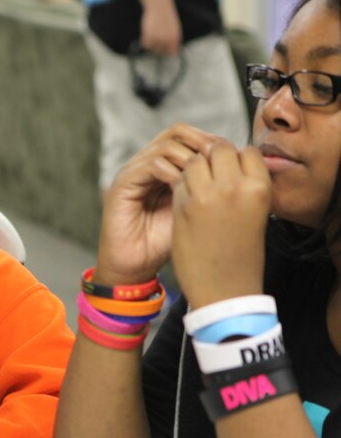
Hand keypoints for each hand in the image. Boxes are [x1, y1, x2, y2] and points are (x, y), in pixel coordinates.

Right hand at [97, 124, 220, 286]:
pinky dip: (172, 172)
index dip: (215, 142)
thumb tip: (244, 172)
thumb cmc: (165, 243)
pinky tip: (186, 188)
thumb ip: (210, 189)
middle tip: (221, 160)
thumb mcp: (195, 211)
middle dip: (204, 143)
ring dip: (190, 157)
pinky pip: (151, 165)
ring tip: (205, 176)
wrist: (134, 266)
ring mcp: (133, 172)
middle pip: (178, 132)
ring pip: (167, 145)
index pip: (191, 137)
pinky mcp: (122, 184)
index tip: (235, 158)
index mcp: (164, 167)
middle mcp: (147, 163)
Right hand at [139, 0, 180, 54]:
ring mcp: (158, 39)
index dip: (168, 51)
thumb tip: (171, 52)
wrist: (160, 7)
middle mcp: (167, 40)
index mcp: (175, 38)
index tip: (164, 49)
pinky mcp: (149, 36)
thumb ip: (172, 40)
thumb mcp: (173, 29)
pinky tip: (147, 32)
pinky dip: (145, 40)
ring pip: (152, 48)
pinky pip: (145, 45)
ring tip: (153, 32)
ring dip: (151, 42)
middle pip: (161, 52)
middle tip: (157, 38)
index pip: (172, 53)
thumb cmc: (166, 17)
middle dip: (158, 47)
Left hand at [171, 141, 270, 307]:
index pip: (246, 150)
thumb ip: (245, 184)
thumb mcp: (256, 212)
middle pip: (218, 148)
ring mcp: (206, 195)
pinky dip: (181, 185)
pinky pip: (179, 181)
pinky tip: (187, 202)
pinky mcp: (182, 207)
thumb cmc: (242, 253)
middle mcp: (233, 186)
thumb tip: (233, 158)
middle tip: (210, 178)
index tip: (231, 172)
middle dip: (212, 158)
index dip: (236, 159)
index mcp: (258, 187)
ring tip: (199, 190)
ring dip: (194, 169)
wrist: (225, 288)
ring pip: (194, 161)